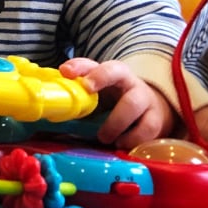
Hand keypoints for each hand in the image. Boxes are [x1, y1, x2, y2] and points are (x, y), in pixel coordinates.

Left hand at [60, 57, 175, 150]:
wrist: (152, 110)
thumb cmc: (116, 102)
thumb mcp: (98, 97)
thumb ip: (78, 99)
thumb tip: (51, 112)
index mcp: (111, 74)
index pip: (92, 62)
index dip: (80, 67)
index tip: (66, 72)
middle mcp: (128, 81)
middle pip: (117, 71)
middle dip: (101, 81)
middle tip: (86, 94)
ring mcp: (145, 99)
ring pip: (134, 103)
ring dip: (116, 123)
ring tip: (105, 138)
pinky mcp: (157, 119)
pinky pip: (148, 128)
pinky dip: (132, 139)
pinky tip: (121, 145)